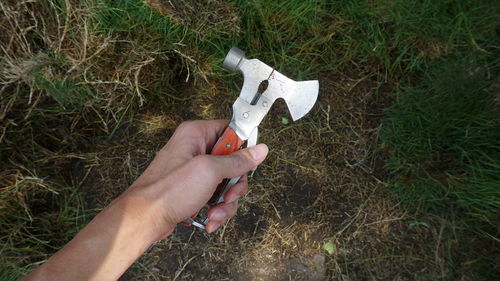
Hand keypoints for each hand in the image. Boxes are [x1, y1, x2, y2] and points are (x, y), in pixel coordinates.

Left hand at [124, 120, 267, 235]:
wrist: (144, 219)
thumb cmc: (168, 191)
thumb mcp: (209, 171)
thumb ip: (237, 161)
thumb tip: (260, 150)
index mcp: (196, 134)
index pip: (231, 129)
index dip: (244, 147)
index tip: (249, 163)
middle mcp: (195, 149)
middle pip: (233, 161)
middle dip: (235, 184)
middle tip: (229, 195)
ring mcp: (194, 171)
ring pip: (227, 182)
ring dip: (226, 202)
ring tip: (215, 213)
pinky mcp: (193, 189)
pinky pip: (216, 196)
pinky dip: (217, 209)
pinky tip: (209, 220)